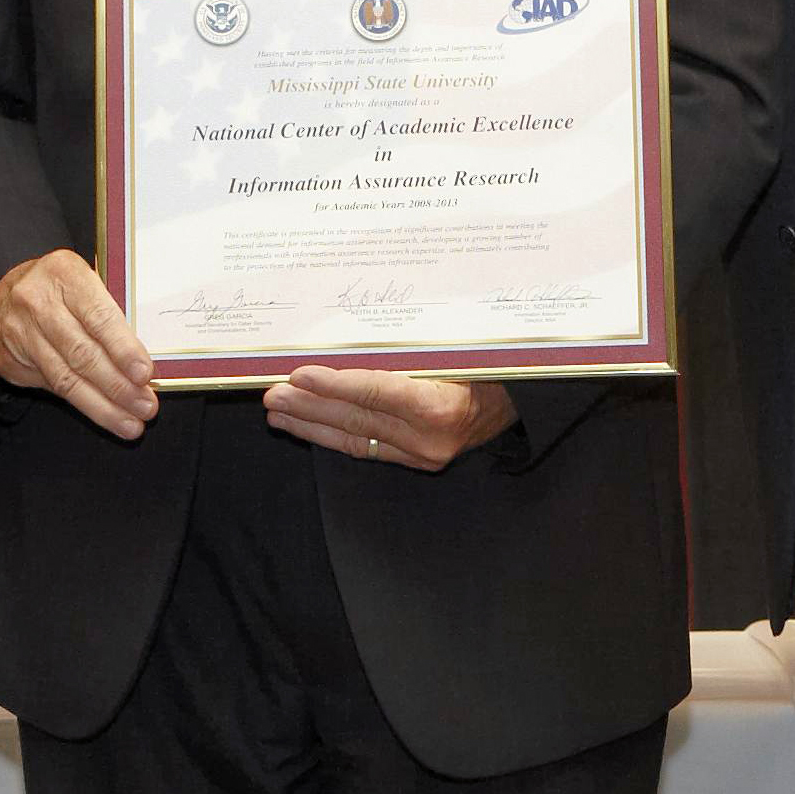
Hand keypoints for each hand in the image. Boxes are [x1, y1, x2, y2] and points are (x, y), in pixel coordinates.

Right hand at [0, 250, 155, 439]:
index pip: (99, 317)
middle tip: (145, 406)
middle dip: (117, 386)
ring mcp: (19, 333)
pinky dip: (81, 403)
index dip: (123, 349)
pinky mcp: (9, 361)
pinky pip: (51, 387)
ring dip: (101, 405)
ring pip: (65, 378)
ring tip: (129, 422)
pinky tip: (103, 414)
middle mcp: (37, 303)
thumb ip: (108, 305)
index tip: (145, 374)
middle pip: (82, 353)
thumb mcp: (83, 277)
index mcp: (65, 274)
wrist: (1, 293)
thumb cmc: (58, 284)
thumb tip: (145, 351)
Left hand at [263, 366, 517, 470]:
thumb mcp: (459, 344)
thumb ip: (411, 348)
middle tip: (272, 392)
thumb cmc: (493, 360)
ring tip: (277, 411)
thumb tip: (352, 332)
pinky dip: (332, 435)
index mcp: (444, 406)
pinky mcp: (417, 460)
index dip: (335, 384)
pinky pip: (365, 448)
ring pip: (354, 438)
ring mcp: (423, 454)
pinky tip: (307, 426)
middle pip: (358, 419)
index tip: (299, 374)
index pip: (378, 393)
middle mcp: (431, 438)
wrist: (523, 399)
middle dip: (310, 406)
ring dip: (311, 424)